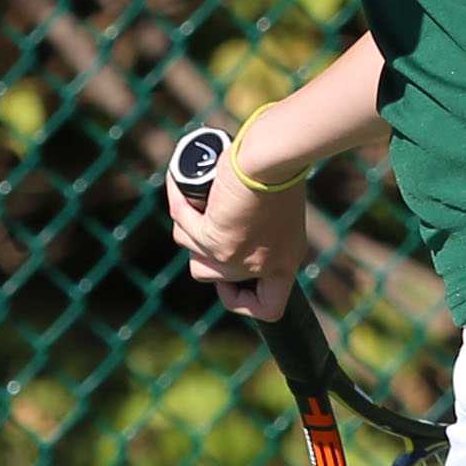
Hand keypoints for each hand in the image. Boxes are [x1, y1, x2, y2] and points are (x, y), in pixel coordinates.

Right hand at [166, 130, 310, 318]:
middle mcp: (260, 266)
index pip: (268, 309)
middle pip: (211, 274)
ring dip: (190, 222)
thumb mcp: (280, 208)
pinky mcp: (214, 239)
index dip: (243, 300)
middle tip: (208, 219)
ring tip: (202, 195)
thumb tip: (232, 232)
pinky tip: (183, 188)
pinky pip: (183, 226)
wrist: (273, 156)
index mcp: (284, 262)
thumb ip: (262, 228)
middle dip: (202, 247)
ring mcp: (234, 257)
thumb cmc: (281, 170)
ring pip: (192, 249)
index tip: (230, 281)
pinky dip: (181, 204)